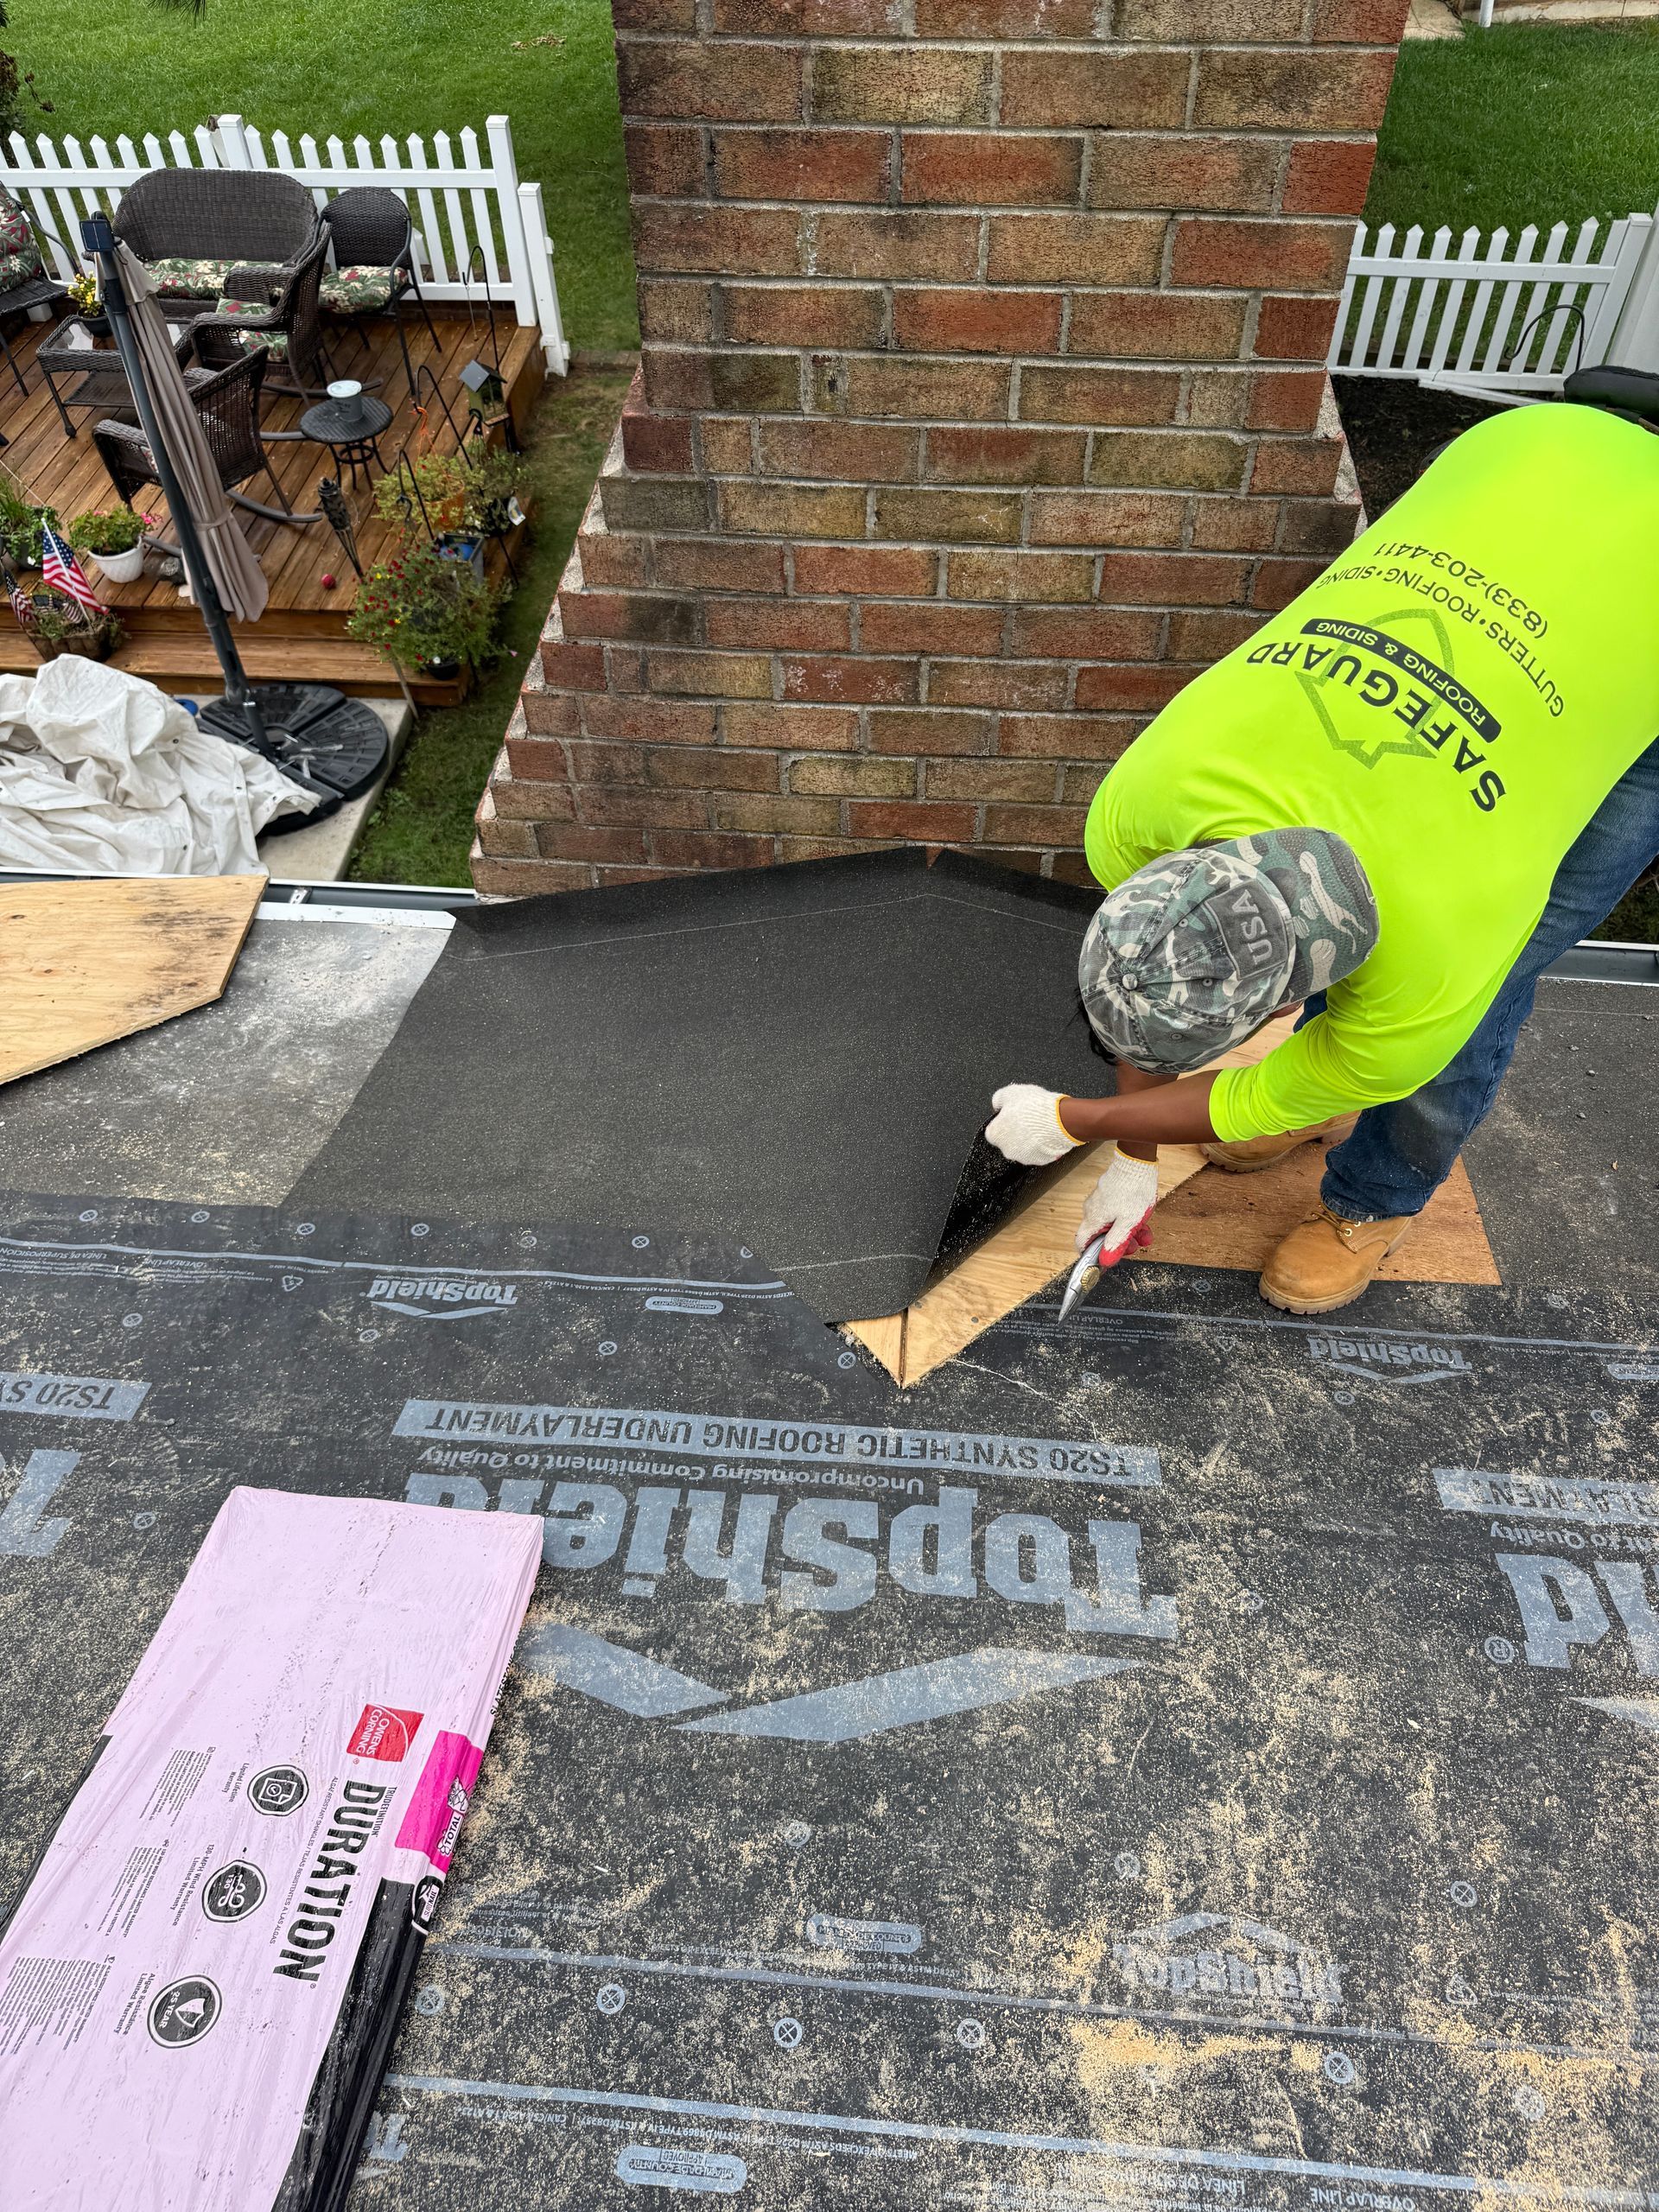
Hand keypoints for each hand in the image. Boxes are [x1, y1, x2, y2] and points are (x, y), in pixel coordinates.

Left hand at [986, 1083, 1080, 1166]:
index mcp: (995, 1134)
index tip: (1012, 1115)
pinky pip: (1038, 1152)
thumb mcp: (1011, 1092)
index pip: (993, 1130)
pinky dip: (1041, 1144)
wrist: (1059, 1120)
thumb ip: (999, 1099)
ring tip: (1039, 1124)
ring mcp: (1024, 1157)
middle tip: (1027, 1118)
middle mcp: (1006, 1150)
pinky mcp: (1040, 1161)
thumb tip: (997, 1104)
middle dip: (1016, 1131)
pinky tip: (1047, 1132)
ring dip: (1028, 1138)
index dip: (1003, 1121)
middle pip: (1008, 1140)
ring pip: (1023, 1147)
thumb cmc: (1034, 1107)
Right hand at [1076, 1146, 1158, 1261]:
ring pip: (1111, 1223)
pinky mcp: (1109, 1193)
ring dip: (1128, 1231)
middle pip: (1101, 1235)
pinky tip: (1142, 1218)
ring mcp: (1100, 1200)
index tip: (1108, 1259)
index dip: (1093, 1255)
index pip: (1082, 1243)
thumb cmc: (1133, 1190)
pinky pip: (1115, 1211)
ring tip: (1145, 1232)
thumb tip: (1105, 1261)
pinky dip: (1127, 1218)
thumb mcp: (1129, 1223)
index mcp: (1093, 1219)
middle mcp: (1092, 1209)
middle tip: (1136, 1244)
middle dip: (1120, 1243)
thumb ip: (1116, 1243)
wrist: (1137, 1161)